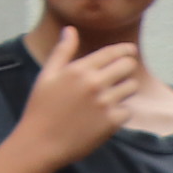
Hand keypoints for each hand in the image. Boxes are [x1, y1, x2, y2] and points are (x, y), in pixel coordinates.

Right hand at [20, 38, 143, 168]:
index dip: (125, 50)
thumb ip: (62, 52)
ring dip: (125, 90)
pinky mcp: (112, 122)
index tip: (130, 51)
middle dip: (126, 68)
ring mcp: (105, 103)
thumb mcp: (46, 76)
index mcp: (78, 69)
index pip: (112, 53)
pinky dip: (120, 112)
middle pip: (127, 67)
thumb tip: (70, 30)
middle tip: (118, 75)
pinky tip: (105, 115)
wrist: (41, 143)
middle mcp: (94, 83)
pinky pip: (128, 110)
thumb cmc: (41, 108)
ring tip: (111, 96)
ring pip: (131, 87)